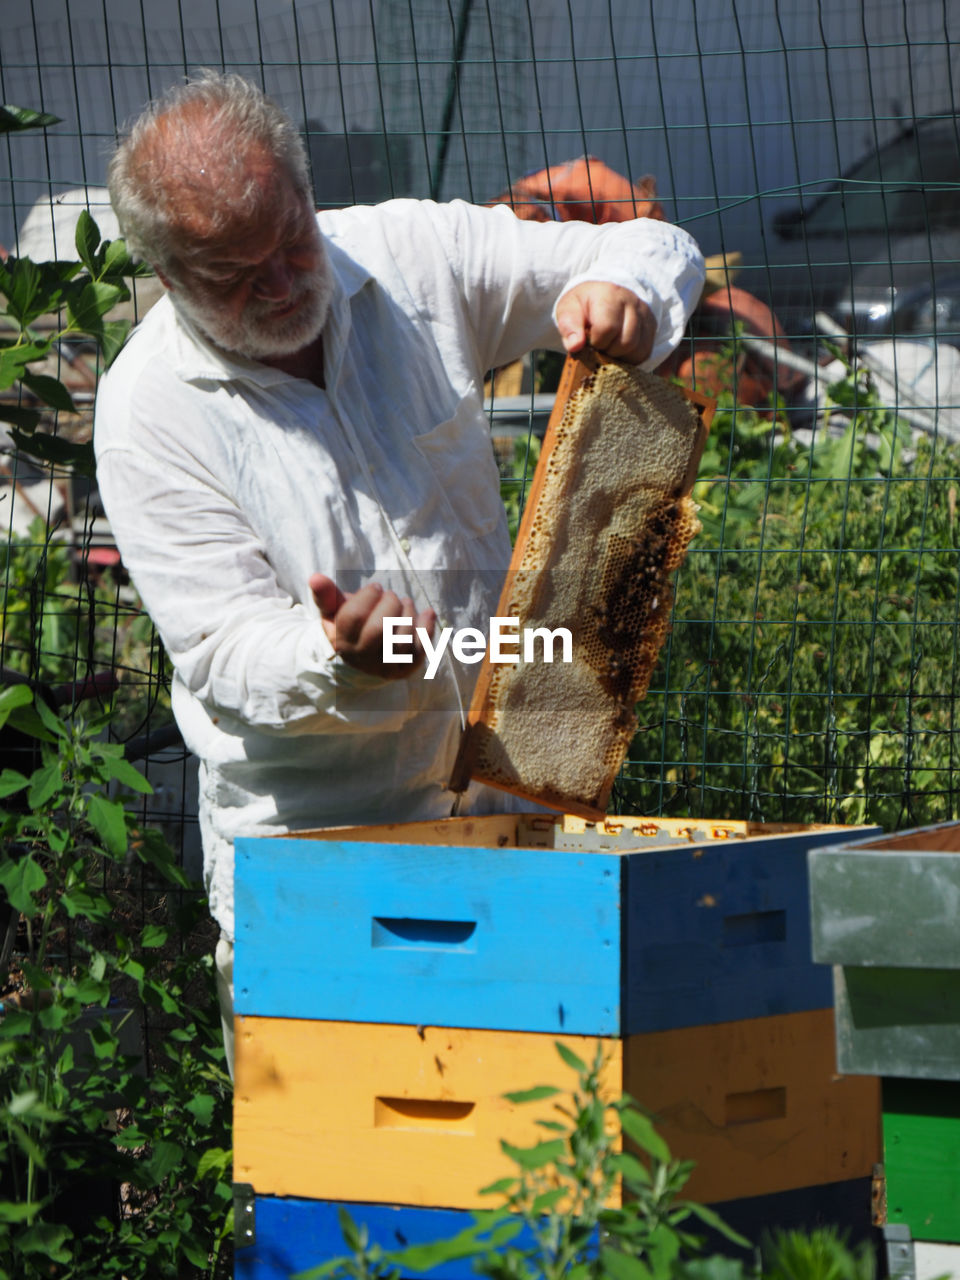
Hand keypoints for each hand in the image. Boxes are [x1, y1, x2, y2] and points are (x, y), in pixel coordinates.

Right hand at [309, 574, 435, 678]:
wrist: (361, 661)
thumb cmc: (348, 627)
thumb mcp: (333, 611)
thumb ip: (325, 595)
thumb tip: (315, 577)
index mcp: (342, 641)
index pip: (354, 617)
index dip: (367, 596)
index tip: (375, 587)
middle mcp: (363, 658)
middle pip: (380, 629)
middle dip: (390, 604)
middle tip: (391, 596)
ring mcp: (385, 667)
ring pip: (402, 639)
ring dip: (409, 613)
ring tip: (405, 603)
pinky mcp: (405, 670)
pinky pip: (421, 651)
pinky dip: (428, 629)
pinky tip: (427, 613)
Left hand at [555, 282, 655, 364]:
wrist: (602, 294)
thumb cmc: (583, 305)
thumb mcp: (568, 309)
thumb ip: (568, 326)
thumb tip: (575, 346)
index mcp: (609, 294)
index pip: (607, 328)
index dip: (596, 342)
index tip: (589, 340)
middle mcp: (632, 301)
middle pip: (626, 342)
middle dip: (609, 351)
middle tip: (599, 345)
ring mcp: (645, 314)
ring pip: (639, 350)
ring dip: (621, 356)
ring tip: (609, 347)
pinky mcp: (652, 325)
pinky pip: (646, 352)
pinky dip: (631, 358)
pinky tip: (619, 351)